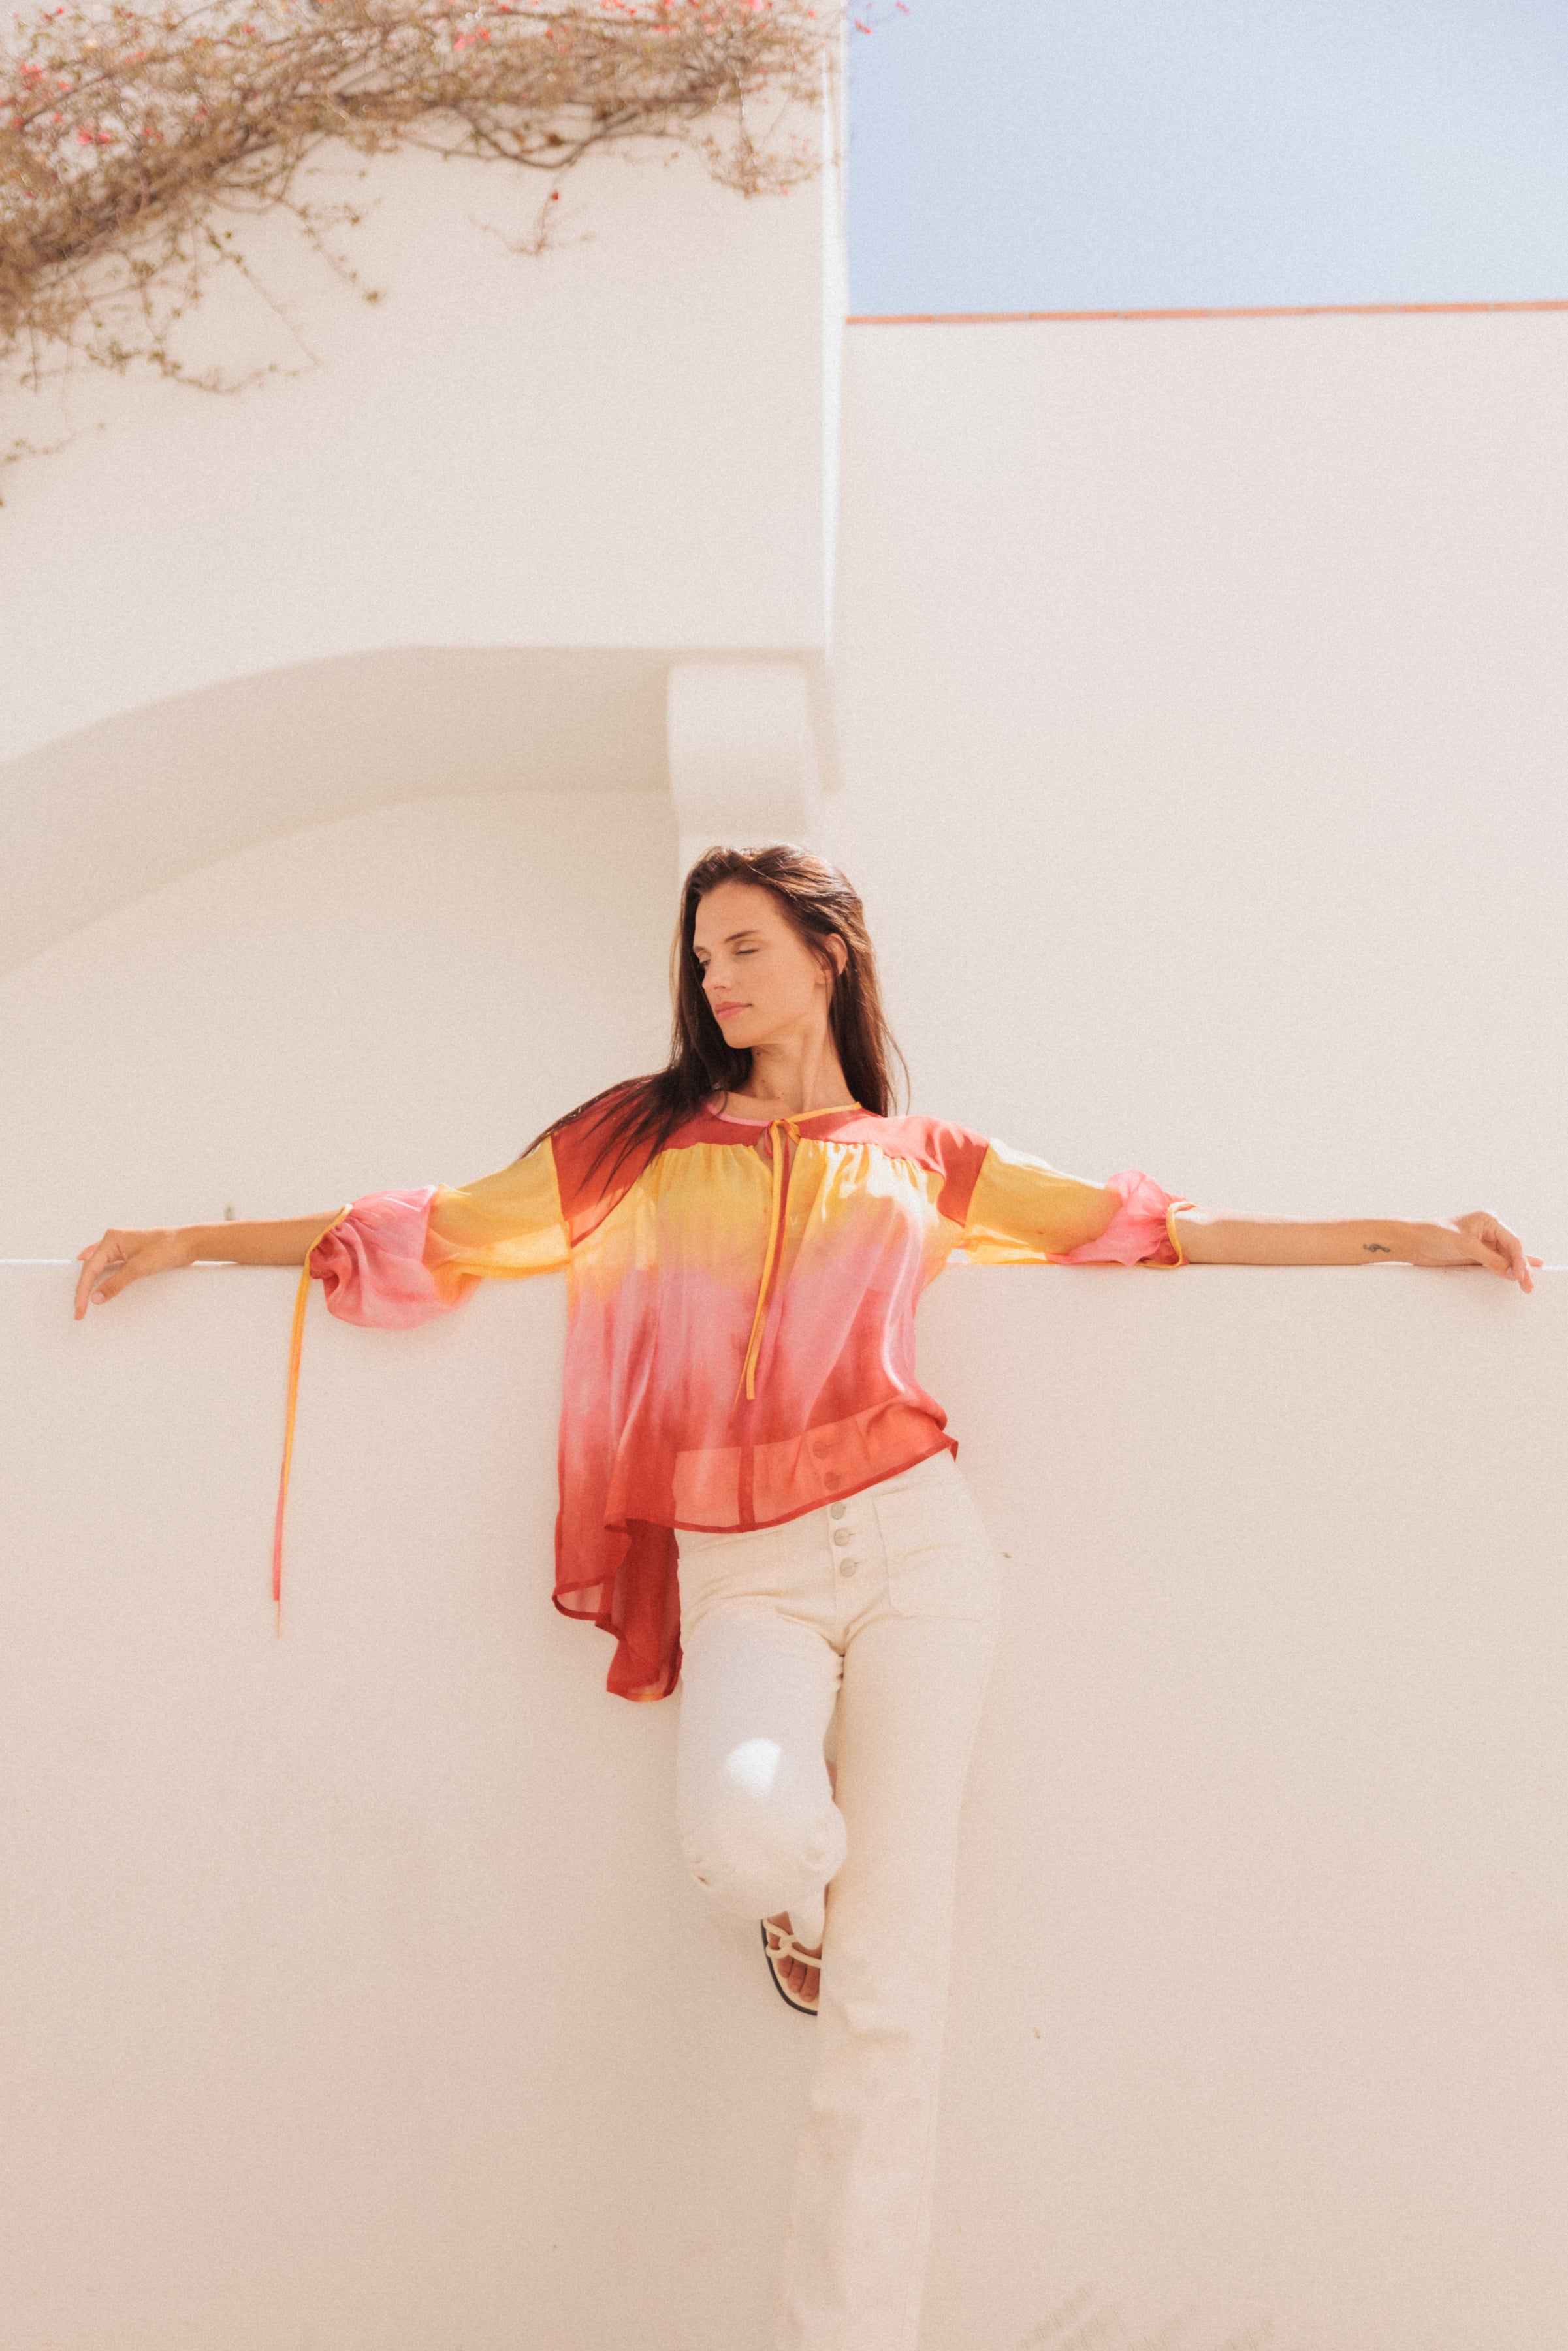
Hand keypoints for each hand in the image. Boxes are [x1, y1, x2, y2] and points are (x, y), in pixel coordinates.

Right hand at [73, 1227, 191, 1318]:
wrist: (188, 1244)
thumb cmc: (166, 1249)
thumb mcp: (139, 1268)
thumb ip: (115, 1284)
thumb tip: (95, 1298)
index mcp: (111, 1239)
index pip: (90, 1268)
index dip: (83, 1290)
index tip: (80, 1309)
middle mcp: (112, 1240)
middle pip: (90, 1267)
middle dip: (83, 1288)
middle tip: (79, 1310)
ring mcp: (120, 1246)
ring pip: (96, 1265)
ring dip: (88, 1281)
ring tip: (80, 1299)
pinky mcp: (128, 1253)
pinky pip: (107, 1266)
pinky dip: (100, 1276)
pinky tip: (95, 1283)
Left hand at [1407, 1211, 1540, 1293]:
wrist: (1413, 1242)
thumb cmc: (1435, 1234)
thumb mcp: (1466, 1246)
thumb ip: (1490, 1259)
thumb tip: (1510, 1273)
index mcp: (1489, 1220)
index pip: (1512, 1241)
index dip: (1519, 1259)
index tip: (1519, 1275)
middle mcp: (1489, 1231)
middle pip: (1512, 1251)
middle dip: (1521, 1268)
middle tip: (1528, 1285)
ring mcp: (1483, 1244)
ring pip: (1506, 1259)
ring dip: (1516, 1272)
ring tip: (1527, 1286)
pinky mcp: (1476, 1256)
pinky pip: (1496, 1264)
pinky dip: (1506, 1271)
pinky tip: (1520, 1274)